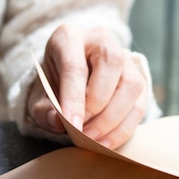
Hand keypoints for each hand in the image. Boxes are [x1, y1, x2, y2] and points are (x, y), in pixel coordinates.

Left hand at [27, 24, 147, 148]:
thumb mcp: (38, 93)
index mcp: (69, 38)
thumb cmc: (52, 81)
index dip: (74, 98)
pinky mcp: (138, 76)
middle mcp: (100, 40)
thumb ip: (43, 109)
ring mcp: (124, 56)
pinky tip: (106, 141)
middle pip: (110, 66)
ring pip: (131, 84)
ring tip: (93, 139)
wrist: (67, 74)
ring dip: (113, 118)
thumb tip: (57, 123)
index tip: (72, 125)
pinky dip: (124, 126)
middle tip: (82, 132)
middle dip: (97, 105)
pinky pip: (140, 102)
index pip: (75, 66)